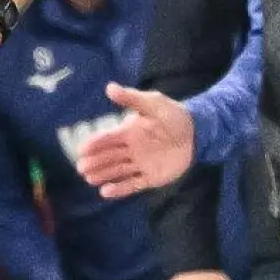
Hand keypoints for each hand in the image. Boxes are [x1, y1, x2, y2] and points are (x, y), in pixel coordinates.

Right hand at [75, 83, 194, 198]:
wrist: (198, 134)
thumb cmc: (174, 116)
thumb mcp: (154, 103)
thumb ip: (132, 98)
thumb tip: (109, 87)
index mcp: (128, 132)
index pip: (108, 139)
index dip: (95, 143)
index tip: (82, 149)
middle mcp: (131, 149)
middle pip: (109, 157)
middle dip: (95, 162)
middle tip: (81, 168)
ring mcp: (140, 164)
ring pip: (118, 171)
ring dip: (103, 175)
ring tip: (89, 179)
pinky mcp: (152, 178)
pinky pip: (133, 184)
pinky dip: (120, 189)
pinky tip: (105, 192)